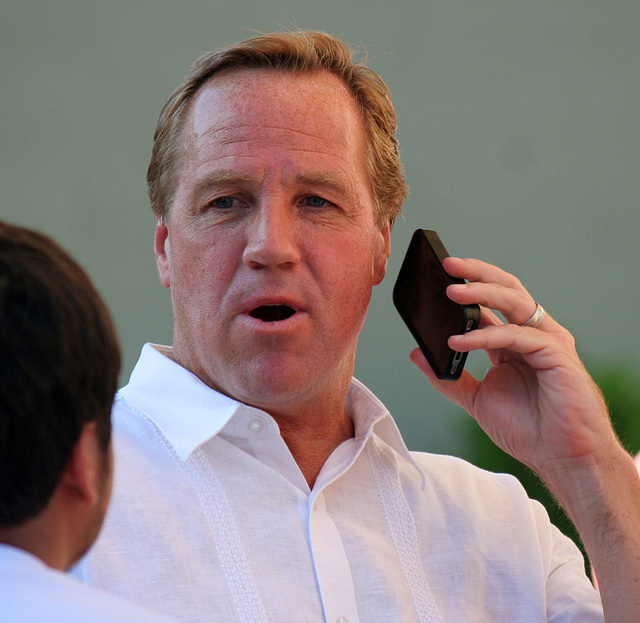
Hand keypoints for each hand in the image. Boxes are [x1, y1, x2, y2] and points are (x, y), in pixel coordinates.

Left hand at [410, 256, 616, 480]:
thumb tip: (417, 353)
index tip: (437, 277)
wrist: (560, 458)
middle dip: (477, 274)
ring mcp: (546, 340)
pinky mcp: (556, 352)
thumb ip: (448, 377)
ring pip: (514, 302)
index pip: (489, 304)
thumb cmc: (527, 429)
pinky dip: (485, 336)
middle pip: (505, 290)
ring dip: (481, 293)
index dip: (466, 288)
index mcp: (512, 342)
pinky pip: (516, 335)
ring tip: (452, 291)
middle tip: (449, 264)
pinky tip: (459, 341)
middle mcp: (531, 334)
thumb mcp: (476, 399)